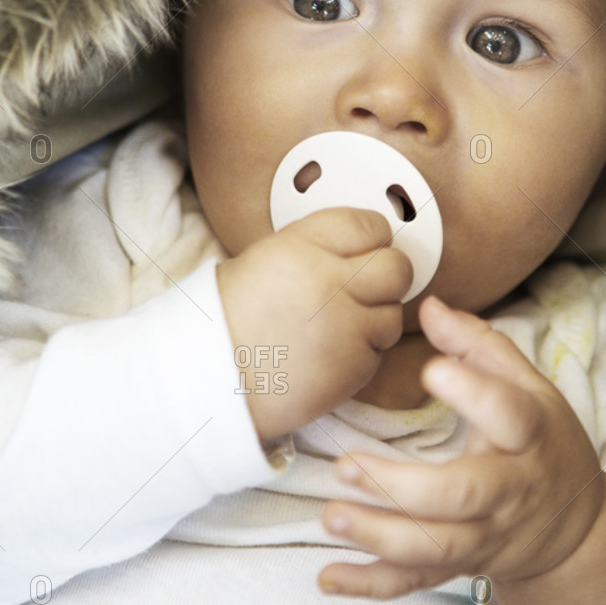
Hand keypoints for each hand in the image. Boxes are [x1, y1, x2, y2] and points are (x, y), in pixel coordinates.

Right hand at [216, 208, 412, 441]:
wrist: (208, 380)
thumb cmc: (227, 320)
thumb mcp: (261, 260)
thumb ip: (314, 248)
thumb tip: (360, 247)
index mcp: (300, 248)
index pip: (368, 225)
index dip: (372, 238)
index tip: (365, 249)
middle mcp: (329, 283)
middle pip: (397, 268)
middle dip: (386, 277)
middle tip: (365, 288)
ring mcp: (346, 328)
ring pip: (393, 314)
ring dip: (374, 319)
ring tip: (337, 327)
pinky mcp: (353, 368)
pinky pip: (378, 353)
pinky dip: (361, 354)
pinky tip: (328, 354)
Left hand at [318, 294, 605, 597]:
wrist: (573, 526)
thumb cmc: (540, 441)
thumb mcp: (529, 388)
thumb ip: (480, 346)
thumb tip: (432, 305)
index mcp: (529, 436)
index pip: (510, 415)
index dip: (475, 394)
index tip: (431, 370)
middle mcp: (510, 491)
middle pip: (463, 495)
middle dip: (404, 486)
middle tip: (347, 466)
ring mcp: (485, 536)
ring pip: (437, 546)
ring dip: (381, 536)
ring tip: (331, 516)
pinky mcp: (461, 566)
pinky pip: (416, 582)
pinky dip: (371, 584)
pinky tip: (329, 577)